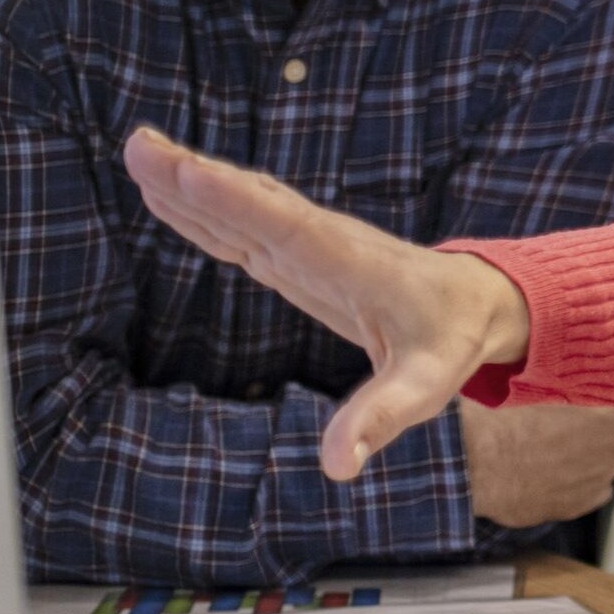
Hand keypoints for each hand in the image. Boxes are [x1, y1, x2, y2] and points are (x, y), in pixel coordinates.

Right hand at [122, 126, 534, 478]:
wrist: (475, 304)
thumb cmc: (449, 342)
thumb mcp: (424, 387)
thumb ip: (379, 419)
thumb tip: (336, 466)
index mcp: (348, 265)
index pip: (285, 228)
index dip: (236, 201)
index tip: (187, 171)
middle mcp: (322, 243)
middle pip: (251, 204)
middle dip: (195, 177)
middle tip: (139, 147)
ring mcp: (306, 245)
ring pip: (241, 207)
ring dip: (190, 182)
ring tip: (139, 152)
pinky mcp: (295, 256)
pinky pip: (243, 225)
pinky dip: (204, 207)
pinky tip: (169, 192)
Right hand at [461, 402, 613, 527]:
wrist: (478, 464)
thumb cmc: (511, 420)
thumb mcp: (551, 387)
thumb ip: (581, 387)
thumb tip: (590, 378)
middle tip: (591, 412)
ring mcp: (600, 484)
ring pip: (612, 463)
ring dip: (599, 453)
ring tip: (570, 442)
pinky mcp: (577, 507)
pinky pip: (593, 489)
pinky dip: (583, 479)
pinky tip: (561, 469)